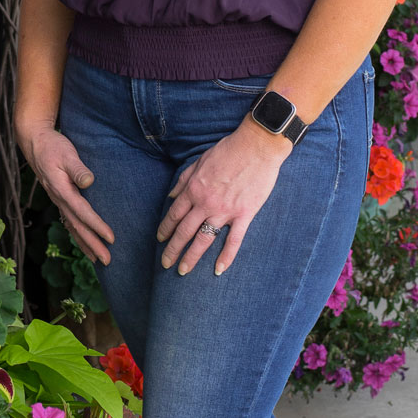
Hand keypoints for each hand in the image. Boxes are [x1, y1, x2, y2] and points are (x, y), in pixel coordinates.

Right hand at [19, 122, 112, 266]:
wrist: (35, 142)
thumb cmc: (53, 146)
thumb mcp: (67, 153)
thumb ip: (78, 169)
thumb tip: (89, 181)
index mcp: (62, 190)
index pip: (83, 213)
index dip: (97, 226)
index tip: (111, 238)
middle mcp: (59, 199)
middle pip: (77, 227)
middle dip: (93, 245)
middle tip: (108, 261)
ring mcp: (58, 200)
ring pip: (72, 227)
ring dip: (85, 244)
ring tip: (97, 259)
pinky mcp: (59, 198)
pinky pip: (69, 221)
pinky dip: (77, 235)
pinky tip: (84, 242)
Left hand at [157, 123, 290, 276]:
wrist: (257, 146)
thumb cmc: (229, 150)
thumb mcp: (200, 160)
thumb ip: (184, 179)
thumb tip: (171, 195)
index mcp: (194, 189)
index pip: (174, 214)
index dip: (165, 229)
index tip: (160, 240)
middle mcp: (205, 202)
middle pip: (184, 231)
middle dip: (172, 249)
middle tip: (166, 264)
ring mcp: (225, 210)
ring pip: (203, 239)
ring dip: (191, 257)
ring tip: (183, 270)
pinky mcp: (244, 214)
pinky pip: (233, 240)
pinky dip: (226, 256)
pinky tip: (218, 270)